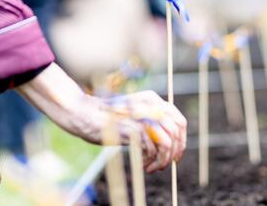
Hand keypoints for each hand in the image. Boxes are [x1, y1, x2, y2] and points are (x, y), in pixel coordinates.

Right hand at [16, 64, 186, 171]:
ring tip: (153, 167)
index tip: (175, 155)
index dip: (181, 141)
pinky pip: (153, 149)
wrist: (85, 115)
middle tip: (166, 164)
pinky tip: (143, 165)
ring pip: (168, 142)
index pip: (180, 120)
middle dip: (175, 152)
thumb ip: (150, 121)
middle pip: (177, 131)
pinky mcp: (133, 128)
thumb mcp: (133, 115)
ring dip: (164, 159)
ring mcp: (142, 116)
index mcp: (153, 99)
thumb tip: (170, 142)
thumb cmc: (107, 118)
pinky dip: (151, 161)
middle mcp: (151, 105)